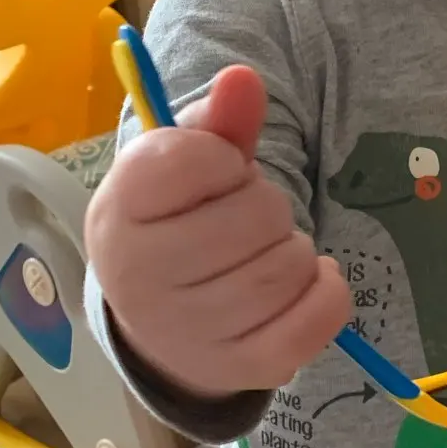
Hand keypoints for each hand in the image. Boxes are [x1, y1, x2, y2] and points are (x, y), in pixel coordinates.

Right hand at [84, 65, 351, 398]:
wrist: (159, 329)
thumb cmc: (175, 227)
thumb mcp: (181, 168)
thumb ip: (215, 122)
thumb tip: (243, 79)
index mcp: (118, 211)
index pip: (194, 159)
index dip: (221, 159)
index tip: (211, 175)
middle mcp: (142, 277)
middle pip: (257, 215)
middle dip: (266, 208)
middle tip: (243, 222)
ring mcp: (192, 331)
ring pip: (290, 266)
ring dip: (294, 250)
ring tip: (263, 254)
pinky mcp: (244, 368)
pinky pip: (319, 315)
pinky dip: (328, 290)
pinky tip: (306, 282)